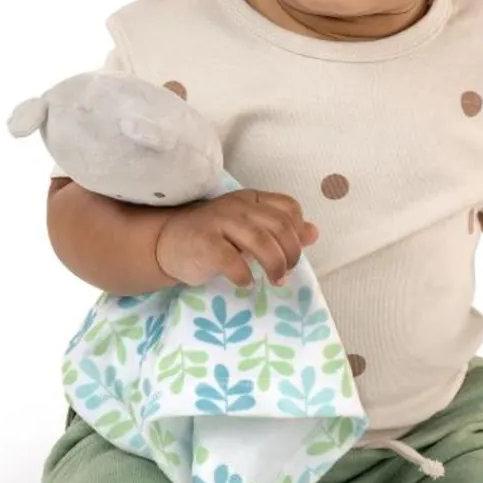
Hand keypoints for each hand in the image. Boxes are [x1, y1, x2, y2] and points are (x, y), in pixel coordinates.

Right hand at [155, 189, 319, 288]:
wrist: (167, 242)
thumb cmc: (214, 237)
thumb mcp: (250, 229)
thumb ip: (281, 231)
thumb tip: (314, 233)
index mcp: (251, 200)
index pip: (288, 207)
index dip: (298, 231)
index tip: (293, 253)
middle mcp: (238, 206)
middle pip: (279, 225)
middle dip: (290, 253)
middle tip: (285, 273)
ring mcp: (219, 222)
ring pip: (260, 240)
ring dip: (274, 265)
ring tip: (275, 281)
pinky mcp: (203, 243)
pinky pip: (231, 260)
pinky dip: (244, 275)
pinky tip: (246, 283)